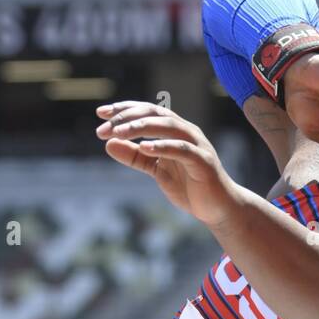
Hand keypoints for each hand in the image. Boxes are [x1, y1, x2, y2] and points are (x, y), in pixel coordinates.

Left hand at [95, 102, 239, 227]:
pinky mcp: (203, 161)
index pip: (148, 111)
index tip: (101, 114)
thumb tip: (109, 144)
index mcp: (175, 131)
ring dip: (141, 127)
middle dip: (128, 117)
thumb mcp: (156, 171)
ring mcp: (197, 145)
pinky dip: (163, 146)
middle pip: (156, 114)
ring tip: (119, 132)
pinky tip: (145, 147)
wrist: (218, 209)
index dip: (124, 109)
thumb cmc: (189, 187)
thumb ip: (135, 157)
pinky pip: (182, 150)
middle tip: (105, 127)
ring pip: (168, 126)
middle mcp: (186, 132)